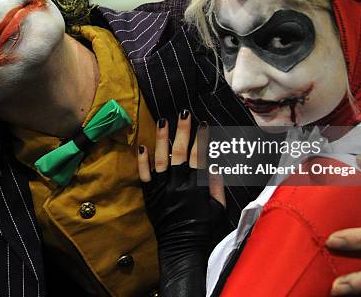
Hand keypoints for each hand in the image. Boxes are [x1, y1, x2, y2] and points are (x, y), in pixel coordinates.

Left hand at [138, 111, 225, 295]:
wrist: (181, 247)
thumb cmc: (202, 228)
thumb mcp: (218, 209)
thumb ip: (217, 186)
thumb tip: (214, 165)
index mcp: (197, 188)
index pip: (200, 158)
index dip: (202, 139)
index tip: (203, 124)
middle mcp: (179, 186)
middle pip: (180, 153)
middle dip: (183, 131)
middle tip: (183, 113)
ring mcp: (163, 190)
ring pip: (161, 160)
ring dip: (162, 139)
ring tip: (163, 121)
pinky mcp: (150, 196)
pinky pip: (145, 176)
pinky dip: (142, 161)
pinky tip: (142, 145)